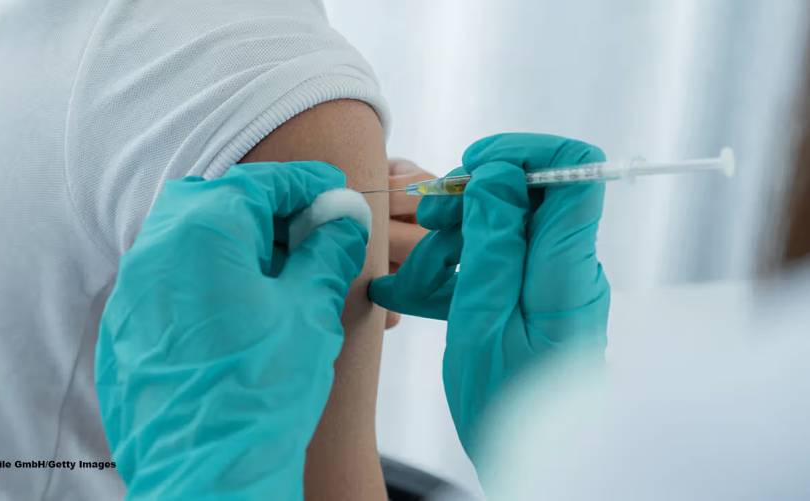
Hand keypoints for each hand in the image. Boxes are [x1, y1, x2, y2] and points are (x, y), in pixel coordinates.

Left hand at [96, 162, 368, 499]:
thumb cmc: (261, 390)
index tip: (331, 190)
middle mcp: (155, 250)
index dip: (303, 182)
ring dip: (230, 242)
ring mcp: (131, 291)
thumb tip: (343, 221)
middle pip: (214, 201)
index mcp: (203, 231)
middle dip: (261, 208)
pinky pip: (165, 280)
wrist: (208, 474)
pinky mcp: (124, 329)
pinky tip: (236, 311)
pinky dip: (202, 277)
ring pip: (184, 239)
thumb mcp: (309, 311)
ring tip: (274, 276)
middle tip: (303, 234)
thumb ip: (327, 252)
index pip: (259, 182)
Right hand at [369, 134, 609, 462]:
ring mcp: (550, 286)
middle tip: (425, 229)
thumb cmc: (506, 407)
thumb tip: (500, 175)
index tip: (472, 170)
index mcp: (563, 271)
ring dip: (451, 245)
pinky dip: (455, 274)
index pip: (574, 171)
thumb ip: (493, 243)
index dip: (523, 154)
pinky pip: (496, 266)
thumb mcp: (482, 322)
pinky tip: (412, 295)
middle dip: (468, 204)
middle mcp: (566, 269)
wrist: (533, 465)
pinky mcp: (533, 303)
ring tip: (408, 282)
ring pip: (502, 230)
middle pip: (526, 196)